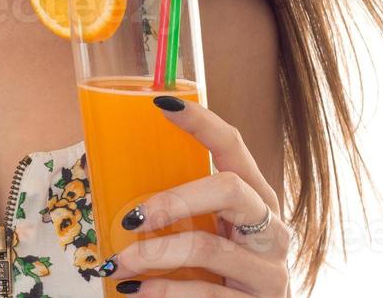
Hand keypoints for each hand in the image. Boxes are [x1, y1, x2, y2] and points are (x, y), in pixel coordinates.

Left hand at [98, 96, 291, 295]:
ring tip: (120, 263)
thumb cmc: (221, 271)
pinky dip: (165, 292)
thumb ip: (181, 211)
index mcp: (257, 198)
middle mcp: (272, 228)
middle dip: (175, 199)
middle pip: (230, 189)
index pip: (233, 146)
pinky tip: (137, 291)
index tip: (162, 104)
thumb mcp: (209, 233)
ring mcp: (270, 269)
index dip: (202, 122)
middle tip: (133, 217)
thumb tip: (111, 184)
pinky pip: (206, 294)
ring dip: (154, 255)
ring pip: (208, 247)